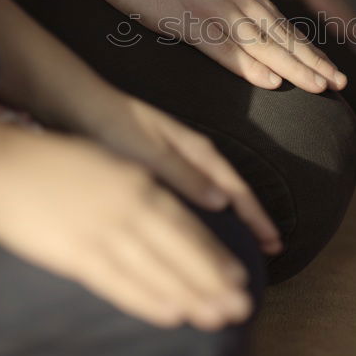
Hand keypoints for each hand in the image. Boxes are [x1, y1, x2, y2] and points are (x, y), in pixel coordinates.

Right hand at [0, 129, 252, 330]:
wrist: (0, 160)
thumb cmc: (56, 160)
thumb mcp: (112, 166)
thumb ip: (144, 190)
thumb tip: (181, 214)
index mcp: (139, 183)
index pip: (188, 226)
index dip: (214, 255)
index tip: (239, 276)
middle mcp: (129, 207)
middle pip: (181, 252)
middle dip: (213, 282)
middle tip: (241, 307)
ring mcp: (103, 231)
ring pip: (157, 271)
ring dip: (190, 296)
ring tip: (217, 317)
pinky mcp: (75, 252)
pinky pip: (120, 283)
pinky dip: (148, 300)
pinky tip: (171, 314)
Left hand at [84, 95, 281, 255]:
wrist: (82, 106)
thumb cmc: (114, 127)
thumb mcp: (149, 151)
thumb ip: (183, 174)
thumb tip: (224, 203)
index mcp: (196, 152)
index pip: (236, 189)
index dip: (256, 217)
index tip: (274, 242)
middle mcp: (194, 157)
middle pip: (232, 193)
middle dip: (252, 220)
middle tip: (272, 249)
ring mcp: (179, 162)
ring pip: (216, 196)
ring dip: (234, 219)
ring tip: (245, 244)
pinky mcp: (161, 169)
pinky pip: (195, 198)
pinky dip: (208, 215)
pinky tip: (203, 230)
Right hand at [86, 0, 346, 93]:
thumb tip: (241, 28)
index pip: (280, 24)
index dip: (307, 49)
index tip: (329, 71)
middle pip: (280, 34)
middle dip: (313, 61)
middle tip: (341, 84)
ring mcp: (212, 5)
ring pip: (261, 42)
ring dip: (293, 67)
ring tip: (320, 87)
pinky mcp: (186, 17)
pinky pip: (222, 46)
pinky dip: (248, 65)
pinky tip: (269, 81)